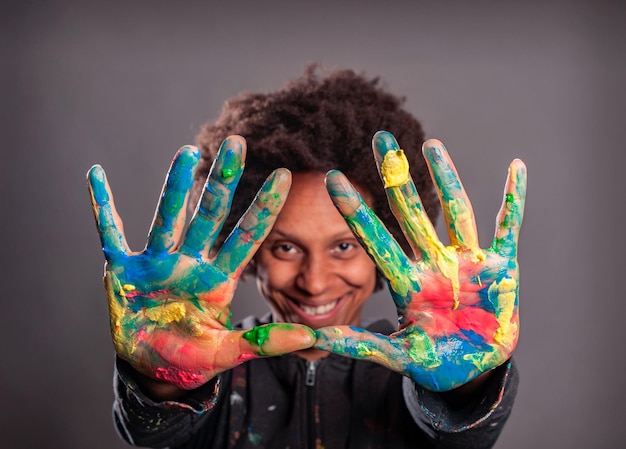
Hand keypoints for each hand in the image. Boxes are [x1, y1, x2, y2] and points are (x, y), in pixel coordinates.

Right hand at [87, 136, 314, 389]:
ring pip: (168, 218)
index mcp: (218, 279)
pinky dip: (102, 207)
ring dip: (175, 186)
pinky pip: (110, 234)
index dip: (264, 208)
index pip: (246, 237)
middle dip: (222, 182)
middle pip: (209, 215)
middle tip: (237, 143)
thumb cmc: (193, 356)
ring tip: (188, 152)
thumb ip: (264, 342)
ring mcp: (156, 264)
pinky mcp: (124, 271)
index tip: (285, 176)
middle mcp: (190, 262)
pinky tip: (96, 175)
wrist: (154, 367)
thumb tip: (310, 338)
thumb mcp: (229, 353)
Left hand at [315, 131, 526, 391]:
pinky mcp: (501, 267)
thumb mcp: (395, 353)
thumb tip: (315, 339)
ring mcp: (467, 262)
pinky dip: (515, 199)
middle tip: (381, 138)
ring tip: (431, 144)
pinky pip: (508, 227)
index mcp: (408, 281)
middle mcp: (434, 263)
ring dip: (446, 178)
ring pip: (456, 211)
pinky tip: (516, 168)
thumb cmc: (433, 362)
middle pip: (411, 212)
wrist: (473, 370)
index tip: (332, 179)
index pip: (376, 240)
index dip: (356, 212)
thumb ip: (360, 343)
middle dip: (396, 176)